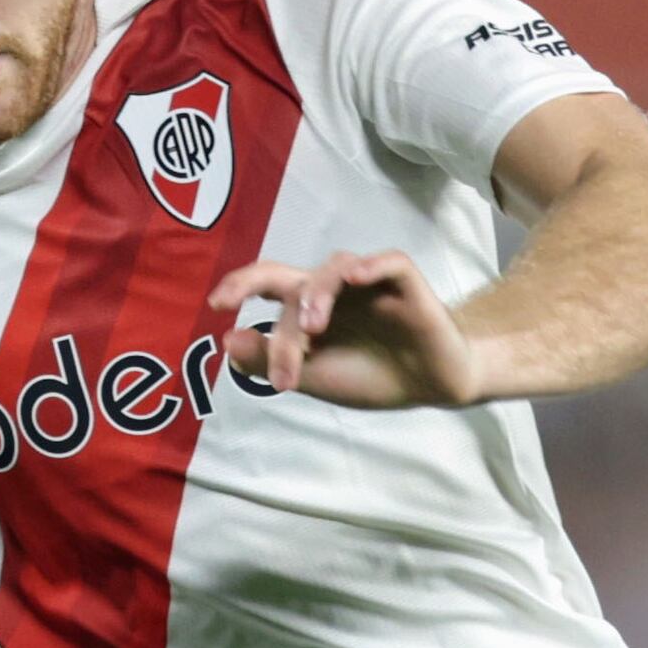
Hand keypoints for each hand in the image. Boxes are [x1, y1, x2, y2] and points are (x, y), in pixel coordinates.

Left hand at [208, 248, 483, 410]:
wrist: (431, 386)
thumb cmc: (372, 377)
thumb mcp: (317, 377)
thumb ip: (274, 361)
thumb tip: (226, 343)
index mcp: (309, 308)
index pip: (269, 285)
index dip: (240, 284)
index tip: (216, 304)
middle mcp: (335, 289)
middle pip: (295, 279)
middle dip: (273, 303)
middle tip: (262, 336)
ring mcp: (370, 282)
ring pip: (333, 269)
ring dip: (317, 295)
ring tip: (314, 329)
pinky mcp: (405, 282)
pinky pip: (387, 261)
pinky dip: (370, 265)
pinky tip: (357, 277)